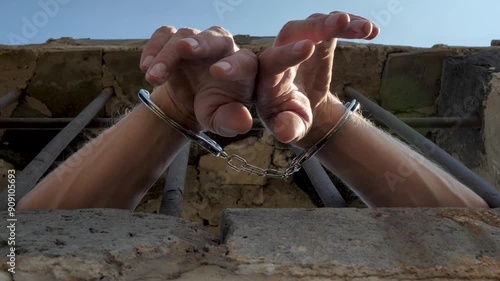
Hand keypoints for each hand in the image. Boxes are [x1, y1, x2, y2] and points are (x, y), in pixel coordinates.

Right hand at [140, 26, 257, 135]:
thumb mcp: (222, 121)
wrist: (191, 101)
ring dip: (167, 55)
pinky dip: (153, 47)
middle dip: (201, 42)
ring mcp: (200, 41)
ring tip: (154, 78)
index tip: (216, 72)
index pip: (243, 62)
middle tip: (184, 49)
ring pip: (185, 35)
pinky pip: (165, 34)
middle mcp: (224, 49)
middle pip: (216, 37)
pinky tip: (145, 67)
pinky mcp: (177, 40)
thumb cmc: (213, 109)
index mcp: (243, 68)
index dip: (232, 66)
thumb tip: (242, 123)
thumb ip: (232, 121)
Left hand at [256, 12, 379, 145]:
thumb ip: (288, 128)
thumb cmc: (290, 120)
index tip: (308, 48)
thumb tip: (286, 131)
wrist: (301, 111)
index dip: (288, 53)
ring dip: (338, 22)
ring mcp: (298, 45)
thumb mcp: (290, 128)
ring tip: (365, 29)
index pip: (273, 61)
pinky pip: (332, 27)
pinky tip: (371, 31)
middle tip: (341, 22)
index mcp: (268, 79)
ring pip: (314, 24)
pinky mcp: (317, 41)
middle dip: (316, 26)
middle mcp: (279, 55)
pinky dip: (351, 26)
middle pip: (292, 32)